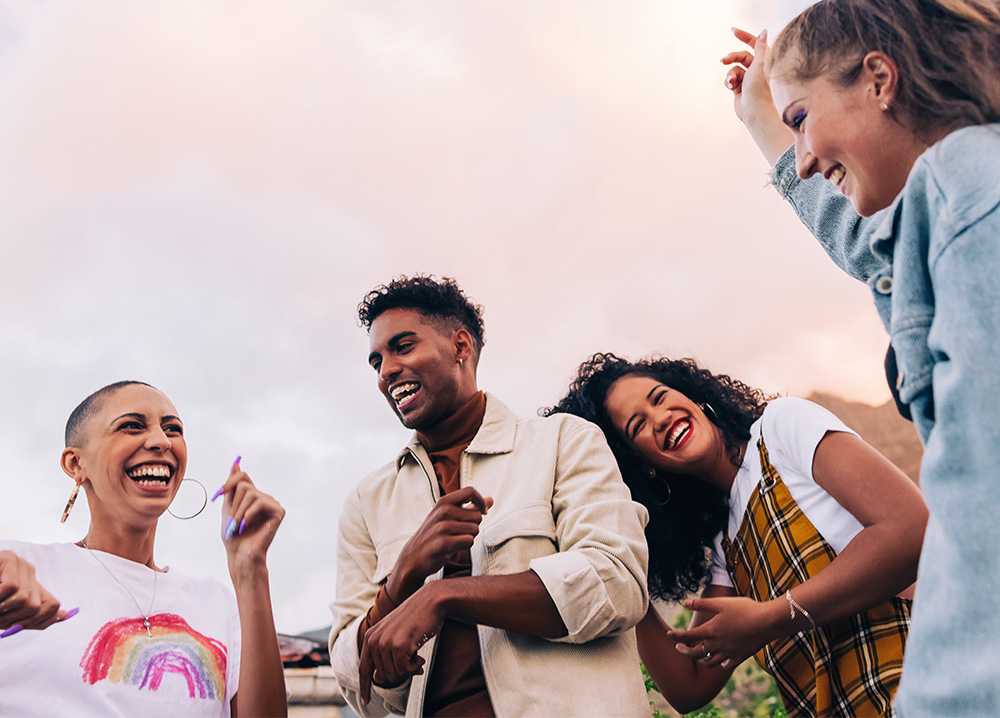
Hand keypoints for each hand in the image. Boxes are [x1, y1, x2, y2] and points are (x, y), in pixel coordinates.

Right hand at [0, 551, 76, 633]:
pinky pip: (12, 587)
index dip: (38, 622)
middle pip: (36, 606)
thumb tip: (64, 615)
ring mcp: (18, 561)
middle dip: (13, 620)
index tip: (18, 627)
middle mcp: (28, 569)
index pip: (52, 605)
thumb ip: (33, 617)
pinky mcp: (6, 557)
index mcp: (31, 582)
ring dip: (3, 611)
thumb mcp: (8, 614)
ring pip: (24, 598)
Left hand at [215, 458, 284, 577]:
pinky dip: (249, 514)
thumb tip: (236, 464)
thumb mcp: (228, 506)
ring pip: (251, 493)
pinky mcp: (278, 511)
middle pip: (245, 485)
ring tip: (239, 526)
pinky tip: (247, 525)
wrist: (240, 554)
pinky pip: (260, 502)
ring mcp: (272, 504)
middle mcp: (264, 497)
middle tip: (233, 522)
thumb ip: (232, 486)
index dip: (230, 482)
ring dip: (239, 512)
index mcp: (253, 496)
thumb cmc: (233, 535)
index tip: (218, 494)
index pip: (243, 476)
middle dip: (234, 505)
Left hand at [358, 583, 444, 704]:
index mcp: (370, 636)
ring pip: (394, 674)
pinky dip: (415, 667)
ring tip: (416, 655)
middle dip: (399, 673)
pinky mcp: (399, 646)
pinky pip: (405, 670)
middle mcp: (374, 639)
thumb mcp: (394, 634)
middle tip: (412, 662)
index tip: (365, 700)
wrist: (431, 601)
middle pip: (383, 675)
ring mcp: (385, 643)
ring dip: (409, 669)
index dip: (364, 686)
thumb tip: (378, 679)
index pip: (363, 668)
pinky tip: (420, 656)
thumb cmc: (416, 618)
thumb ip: (384, 655)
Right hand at [385, 486, 492, 602]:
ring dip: (469, 537)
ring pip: (475, 529)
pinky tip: (452, 548)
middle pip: (477, 516)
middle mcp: (443, 511)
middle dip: (473, 526)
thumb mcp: (448, 516)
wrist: (413, 557)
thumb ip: (470, 507)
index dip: (481, 501)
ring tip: (454, 540)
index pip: (470, 491)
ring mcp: (442, 527)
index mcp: (444, 502)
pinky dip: (465, 546)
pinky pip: (469, 541)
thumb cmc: (434, 535)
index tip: (483, 512)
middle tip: (458, 533)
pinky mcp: (444, 543)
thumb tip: (491, 500)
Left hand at [668, 595, 781, 668]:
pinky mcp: (740, 657)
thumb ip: (702, 604)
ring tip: (697, 656)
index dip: (676, 636)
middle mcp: (717, 645)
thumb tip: (684, 603)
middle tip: (678, 648)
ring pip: (709, 662)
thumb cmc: (744, 609)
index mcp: (711, 631)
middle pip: (695, 653)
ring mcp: (728, 653)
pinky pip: (725, 665)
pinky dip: (720, 664)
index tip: (668, 635)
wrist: (768, 622)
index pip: (687, 636)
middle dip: (684, 651)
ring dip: (700, 659)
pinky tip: (719, 661)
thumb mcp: (721, 603)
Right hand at [721, 28, 773, 123]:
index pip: (754, 43)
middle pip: (741, 56)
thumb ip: (760, 47)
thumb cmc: (760, 88)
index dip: (744, 36)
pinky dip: (729, 81)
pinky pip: (731, 79)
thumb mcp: (759, 64)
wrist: (755, 111)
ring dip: (730, 74)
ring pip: (734, 69)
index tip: (732, 31)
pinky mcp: (740, 88)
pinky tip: (731, 86)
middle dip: (731, 57)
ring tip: (731, 81)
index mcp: (765, 61)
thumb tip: (763, 31)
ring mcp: (748, 79)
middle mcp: (757, 69)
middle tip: (723, 60)